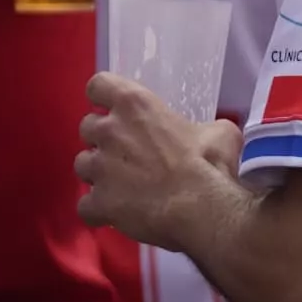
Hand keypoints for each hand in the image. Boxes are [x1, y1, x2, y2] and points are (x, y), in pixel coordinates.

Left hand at [78, 71, 237, 251]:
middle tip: (124, 156)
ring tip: (119, 188)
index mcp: (134, 104)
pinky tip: (114, 216)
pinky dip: (97, 211)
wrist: (201, 210)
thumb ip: (206, 128)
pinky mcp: (99, 202)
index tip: (114, 111)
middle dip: (101, 141)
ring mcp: (100, 167)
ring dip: (97, 175)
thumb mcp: (220, 133)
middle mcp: (110, 130)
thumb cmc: (210, 165)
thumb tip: (213, 136)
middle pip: (87, 127)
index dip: (103, 98)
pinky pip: (85, 206)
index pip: (98, 85)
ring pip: (81, 165)